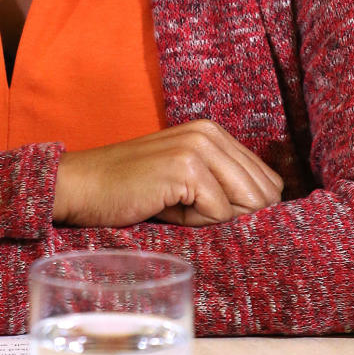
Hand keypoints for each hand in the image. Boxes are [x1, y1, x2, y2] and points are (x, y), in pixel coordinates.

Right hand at [53, 120, 282, 227]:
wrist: (83, 186)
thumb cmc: (133, 191)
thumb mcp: (187, 182)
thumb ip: (225, 187)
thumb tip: (270, 215)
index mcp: (213, 131)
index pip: (267, 181)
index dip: (247, 209)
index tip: (208, 211)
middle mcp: (209, 132)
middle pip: (264, 193)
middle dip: (235, 216)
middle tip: (188, 209)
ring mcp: (198, 146)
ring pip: (246, 205)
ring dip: (215, 219)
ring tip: (177, 206)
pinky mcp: (185, 167)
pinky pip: (219, 214)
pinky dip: (196, 223)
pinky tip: (165, 206)